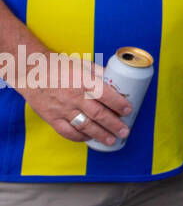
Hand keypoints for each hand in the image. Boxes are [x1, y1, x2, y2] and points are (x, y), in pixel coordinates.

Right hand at [16, 55, 131, 146]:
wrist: (31, 71)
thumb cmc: (59, 66)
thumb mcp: (83, 65)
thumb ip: (100, 74)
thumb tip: (118, 81)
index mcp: (84, 81)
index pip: (106, 95)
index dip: (119, 104)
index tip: (129, 110)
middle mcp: (74, 97)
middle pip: (98, 114)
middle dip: (114, 125)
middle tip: (124, 131)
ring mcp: (62, 109)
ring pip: (85, 126)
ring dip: (100, 135)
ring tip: (111, 140)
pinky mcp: (51, 118)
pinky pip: (67, 132)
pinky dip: (79, 137)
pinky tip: (89, 138)